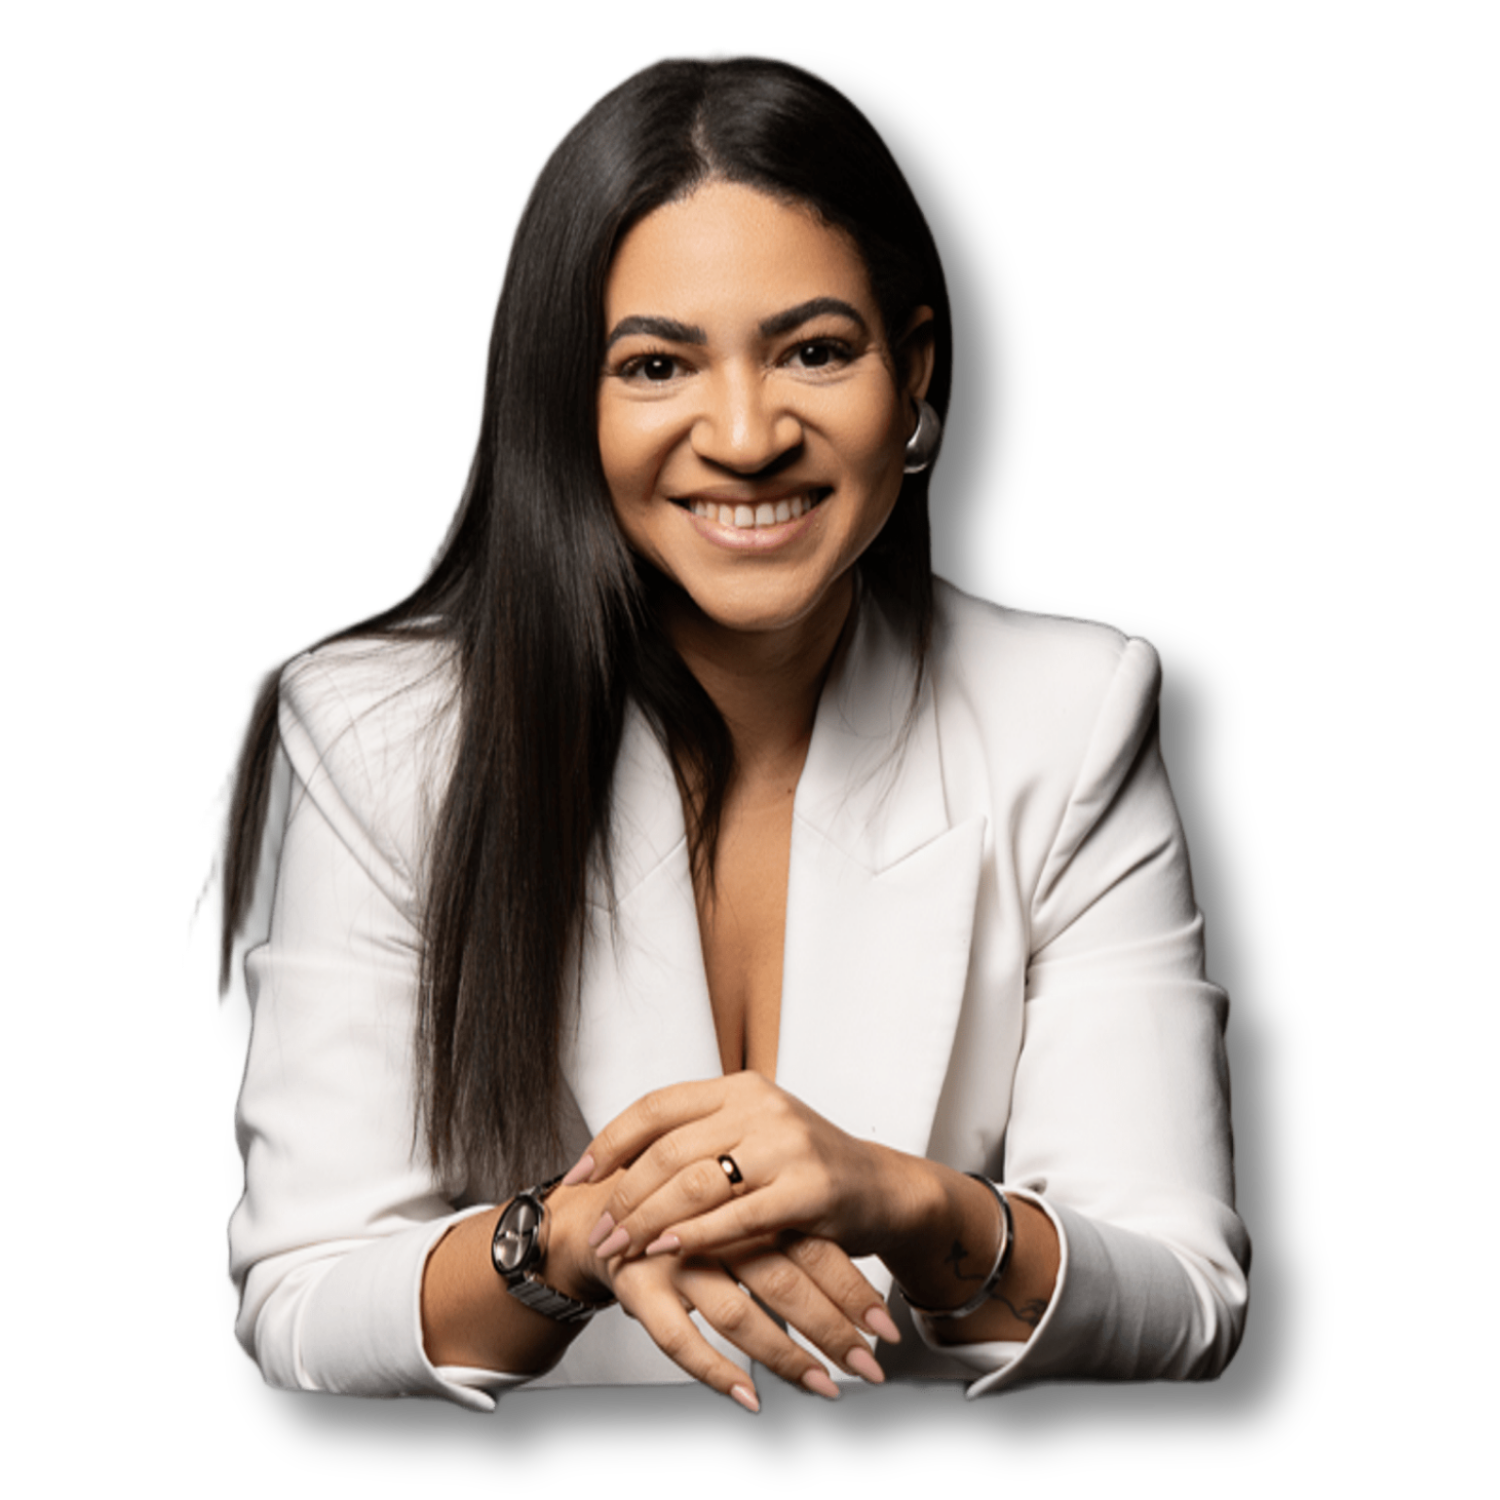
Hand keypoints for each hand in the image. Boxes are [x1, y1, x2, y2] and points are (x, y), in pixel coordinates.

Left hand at [565, 1074, 909, 1264]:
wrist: (885, 1189)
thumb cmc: (807, 1170)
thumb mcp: (752, 1136)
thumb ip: (699, 1139)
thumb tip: (619, 1161)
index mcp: (738, 1087)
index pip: (656, 1106)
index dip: (608, 1142)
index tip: (576, 1177)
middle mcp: (760, 1106)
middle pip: (667, 1150)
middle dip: (622, 1196)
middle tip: (596, 1232)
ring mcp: (786, 1144)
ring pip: (694, 1184)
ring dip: (647, 1222)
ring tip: (620, 1250)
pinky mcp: (809, 1188)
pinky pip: (737, 1216)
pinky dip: (695, 1236)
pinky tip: (668, 1252)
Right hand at [600, 1230, 897, 1410]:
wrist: (600, 1210)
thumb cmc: (682, 1214)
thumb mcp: (735, 1207)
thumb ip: (785, 1230)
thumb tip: (861, 1278)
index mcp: (745, 1198)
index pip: (810, 1246)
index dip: (850, 1288)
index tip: (883, 1328)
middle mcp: (713, 1226)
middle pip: (782, 1280)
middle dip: (831, 1329)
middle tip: (869, 1366)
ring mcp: (673, 1258)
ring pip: (737, 1314)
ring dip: (786, 1357)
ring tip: (824, 1387)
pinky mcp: (638, 1287)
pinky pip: (679, 1339)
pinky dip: (716, 1371)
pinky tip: (749, 1397)